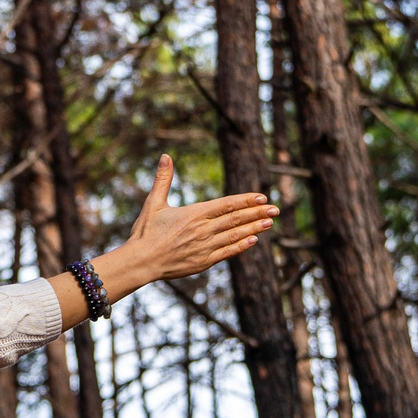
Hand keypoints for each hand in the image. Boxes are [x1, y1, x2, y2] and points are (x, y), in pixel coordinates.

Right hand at [98, 155, 277, 294]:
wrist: (141, 262)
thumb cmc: (146, 232)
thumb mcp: (153, 203)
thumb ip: (163, 179)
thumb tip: (165, 156)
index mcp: (194, 214)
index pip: (226, 204)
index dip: (245, 200)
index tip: (261, 197)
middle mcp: (203, 230)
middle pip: (236, 219)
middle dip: (257, 213)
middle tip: (276, 209)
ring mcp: (205, 247)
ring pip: (235, 235)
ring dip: (254, 228)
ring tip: (269, 222)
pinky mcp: (204, 262)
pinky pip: (227, 252)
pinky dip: (241, 246)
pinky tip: (253, 240)